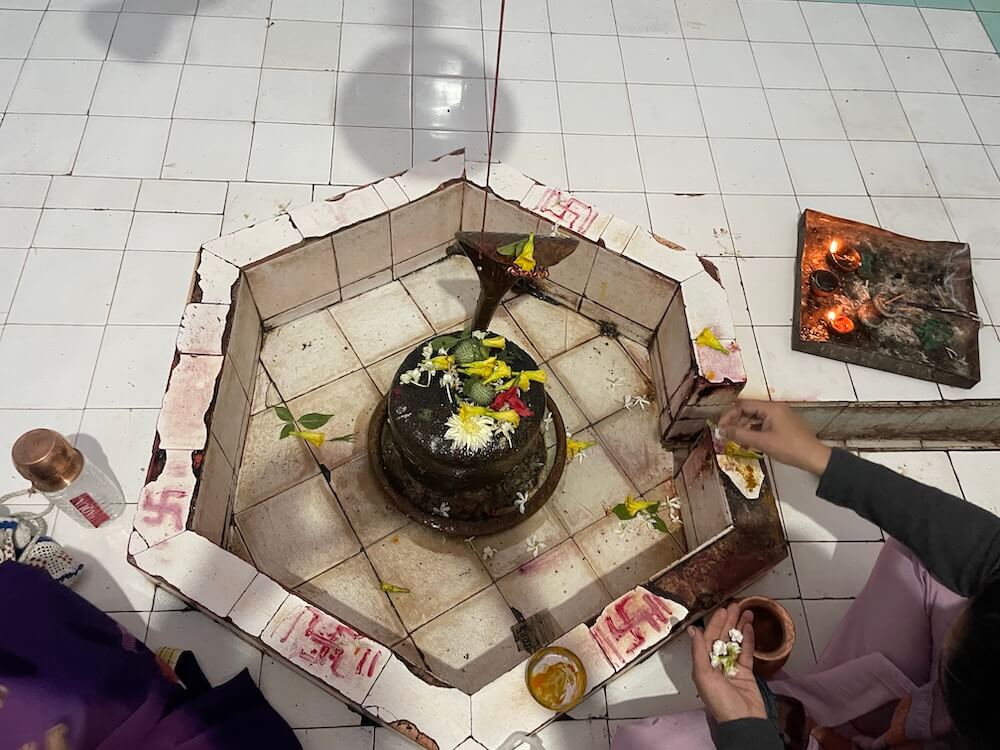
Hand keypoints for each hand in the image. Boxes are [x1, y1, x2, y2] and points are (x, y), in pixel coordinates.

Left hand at [689, 604, 765, 723]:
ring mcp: (732, 667)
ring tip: (746, 612)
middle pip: (722, 637)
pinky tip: (749, 627)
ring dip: (740, 627)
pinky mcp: (746, 672)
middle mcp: (717, 664)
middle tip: (735, 605)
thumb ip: (699, 651)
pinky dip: (748, 640)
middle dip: (728, 621)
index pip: (708, 638)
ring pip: (736, 642)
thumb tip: (692, 630)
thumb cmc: (720, 701)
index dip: (714, 623)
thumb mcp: (703, 675)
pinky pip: (747, 652)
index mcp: (704, 665)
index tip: (721, 610)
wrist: (743, 720)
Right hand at [719, 400, 831, 475]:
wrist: (814, 457)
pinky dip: (755, 432)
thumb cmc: (790, 448)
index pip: (743, 405)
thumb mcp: (762, 442)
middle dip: (736, 422)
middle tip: (726, 434)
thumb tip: (722, 430)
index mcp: (771, 408)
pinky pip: (764, 424)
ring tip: (737, 440)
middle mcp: (776, 409)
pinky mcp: (784, 425)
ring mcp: (781, 417)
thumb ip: (740, 435)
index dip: (729, 416)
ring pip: (756, 418)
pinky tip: (750, 442)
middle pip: (749, 411)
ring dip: (745, 428)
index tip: (721, 427)